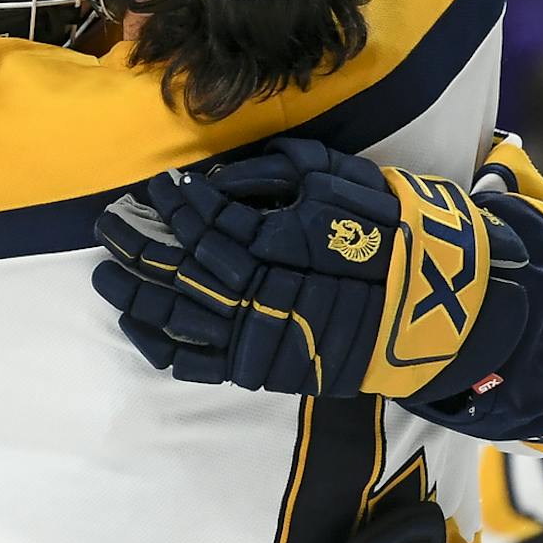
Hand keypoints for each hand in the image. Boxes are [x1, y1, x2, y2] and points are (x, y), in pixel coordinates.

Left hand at [94, 137, 523, 401]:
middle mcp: (265, 289)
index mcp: (280, 239)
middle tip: (105, 224)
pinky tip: (134, 327)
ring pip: (179, 317)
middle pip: (182, 266)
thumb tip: (213, 177)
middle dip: (139, 244)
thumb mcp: (337, 179)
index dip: (175, 200)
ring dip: (135, 295)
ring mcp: (263, 335)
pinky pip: (200, 364)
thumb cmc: (388, 230)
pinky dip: (161, 347)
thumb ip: (271, 173)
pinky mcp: (267, 369)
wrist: (439, 306)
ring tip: (102, 274)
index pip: (207, 217)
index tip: (156, 185)